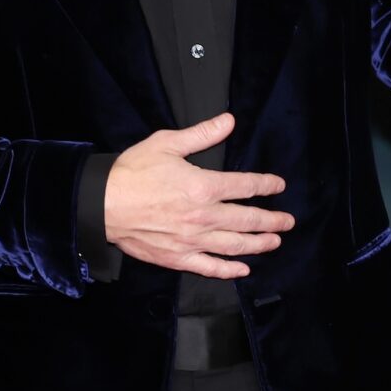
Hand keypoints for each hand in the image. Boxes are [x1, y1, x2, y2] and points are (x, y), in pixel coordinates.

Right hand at [104, 113, 293, 278]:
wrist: (101, 204)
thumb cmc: (132, 172)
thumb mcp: (167, 143)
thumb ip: (202, 134)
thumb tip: (229, 120)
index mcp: (203, 187)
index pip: (245, 187)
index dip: (266, 185)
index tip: (279, 186)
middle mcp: (203, 217)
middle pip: (247, 220)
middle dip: (271, 220)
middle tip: (288, 221)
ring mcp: (191, 240)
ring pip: (234, 246)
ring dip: (258, 244)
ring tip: (275, 242)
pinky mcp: (177, 258)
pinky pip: (209, 267)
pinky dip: (228, 270)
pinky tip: (242, 270)